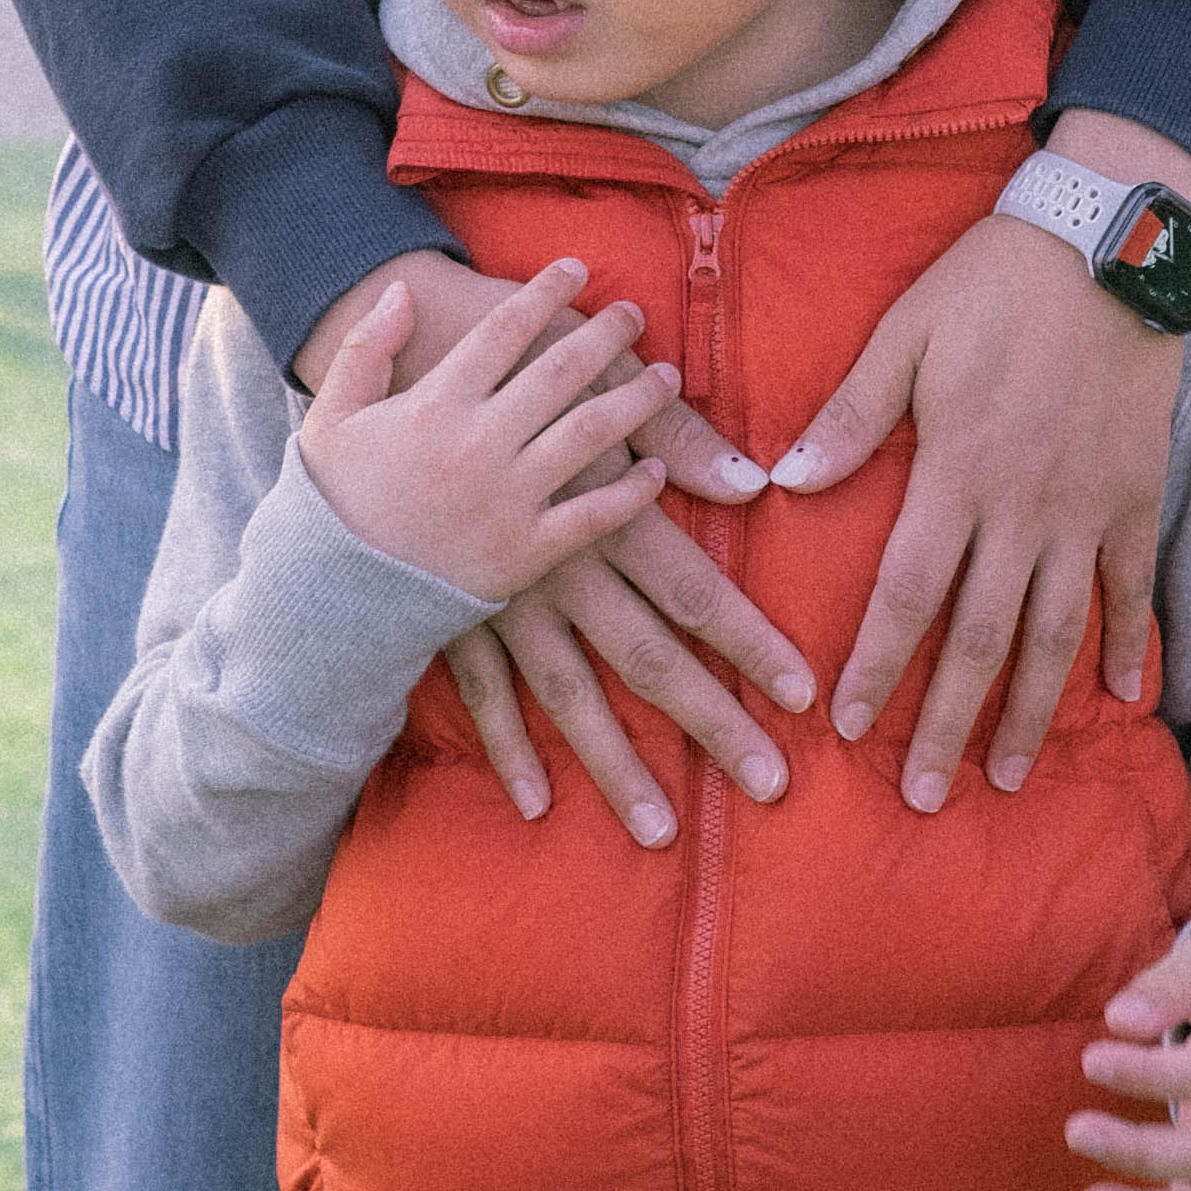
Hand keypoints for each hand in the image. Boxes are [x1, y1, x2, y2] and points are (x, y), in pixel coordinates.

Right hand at [297, 249, 806, 849]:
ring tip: (659, 832)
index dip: (753, 645)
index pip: (697, 593)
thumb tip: (754, 484)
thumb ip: (676, 434)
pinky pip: (483, 695)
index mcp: (605, 512)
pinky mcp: (451, 611)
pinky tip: (539, 803)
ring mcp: (502, 599)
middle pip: (650, 662)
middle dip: (713, 725)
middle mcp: (562, 569)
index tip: (801, 697)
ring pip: (570, 698)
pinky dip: (509, 748)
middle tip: (770, 785)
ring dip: (617, 766)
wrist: (390, 366)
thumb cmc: (505, 359)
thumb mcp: (592, 381)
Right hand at [298, 258, 680, 609]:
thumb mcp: (331, 416)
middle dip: (605, 335)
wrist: (333, 596)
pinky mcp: (526, 552)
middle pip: (560, 372)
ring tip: (666, 377)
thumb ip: (366, 349)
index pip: (504, 330)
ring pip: (590, 434)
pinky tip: (654, 472)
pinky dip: (631, 493)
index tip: (576, 268)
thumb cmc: (330, 503)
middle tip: (636, 313)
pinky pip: (593, 516)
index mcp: (434, 404)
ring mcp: (508, 498)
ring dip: (636, 401)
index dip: (545, 292)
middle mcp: (480, 443)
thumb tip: (400, 290)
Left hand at [768, 109, 1190, 811]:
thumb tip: (783, 482)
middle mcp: (1024, 510)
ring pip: (1060, 633)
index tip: (855, 729)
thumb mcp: (904, 336)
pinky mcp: (1139, 495)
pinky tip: (1127, 695)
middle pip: (983, 640)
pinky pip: (1137, 587)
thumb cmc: (992, 286)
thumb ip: (849, 416)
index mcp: (956, 475)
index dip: (880, 666)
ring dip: (1035, 711)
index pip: (909, 595)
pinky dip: (1134, 644)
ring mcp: (1089, 510)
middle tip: (926, 797)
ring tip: (1012, 774)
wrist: (1109, 246)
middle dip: (949, 722)